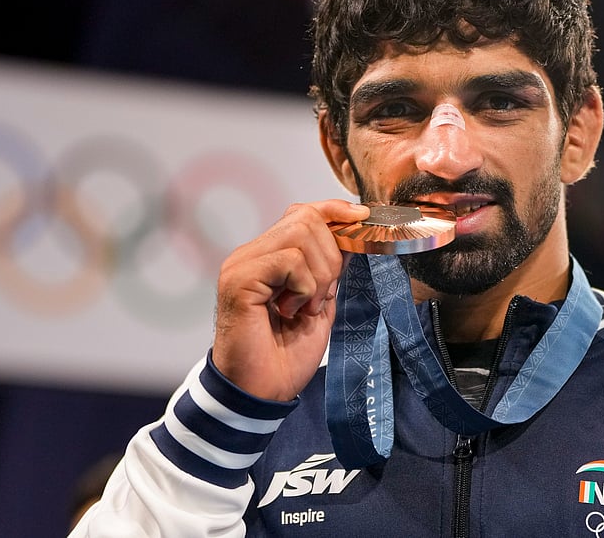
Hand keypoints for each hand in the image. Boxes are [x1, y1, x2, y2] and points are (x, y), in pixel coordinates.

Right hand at [211, 200, 368, 401]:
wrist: (261, 392)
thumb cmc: (286, 356)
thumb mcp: (320, 304)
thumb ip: (330, 270)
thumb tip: (352, 235)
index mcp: (267, 257)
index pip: (302, 213)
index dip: (334, 211)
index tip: (363, 219)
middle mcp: (250, 255)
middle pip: (306, 219)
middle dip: (331, 257)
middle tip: (323, 297)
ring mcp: (242, 265)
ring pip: (300, 236)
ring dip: (318, 276)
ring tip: (306, 308)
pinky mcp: (239, 280)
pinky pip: (289, 261)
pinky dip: (305, 287)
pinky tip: (292, 311)